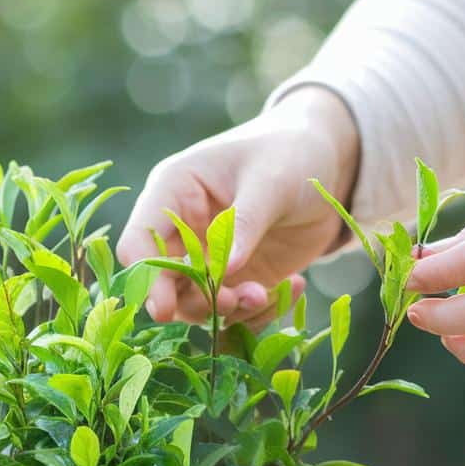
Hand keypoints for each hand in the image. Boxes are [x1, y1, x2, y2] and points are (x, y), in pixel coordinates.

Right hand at [116, 87, 359, 325]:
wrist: (326, 161)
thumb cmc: (289, 153)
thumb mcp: (271, 180)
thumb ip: (245, 223)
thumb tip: (223, 272)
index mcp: (174, 192)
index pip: (138, 242)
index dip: (146, 277)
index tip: (165, 308)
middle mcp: (184, 229)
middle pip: (163, 283)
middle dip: (194, 301)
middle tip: (232, 303)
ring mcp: (211, 257)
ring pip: (198, 304)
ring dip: (230, 310)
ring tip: (266, 294)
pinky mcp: (240, 276)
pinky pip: (237, 311)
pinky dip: (261, 312)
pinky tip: (294, 285)